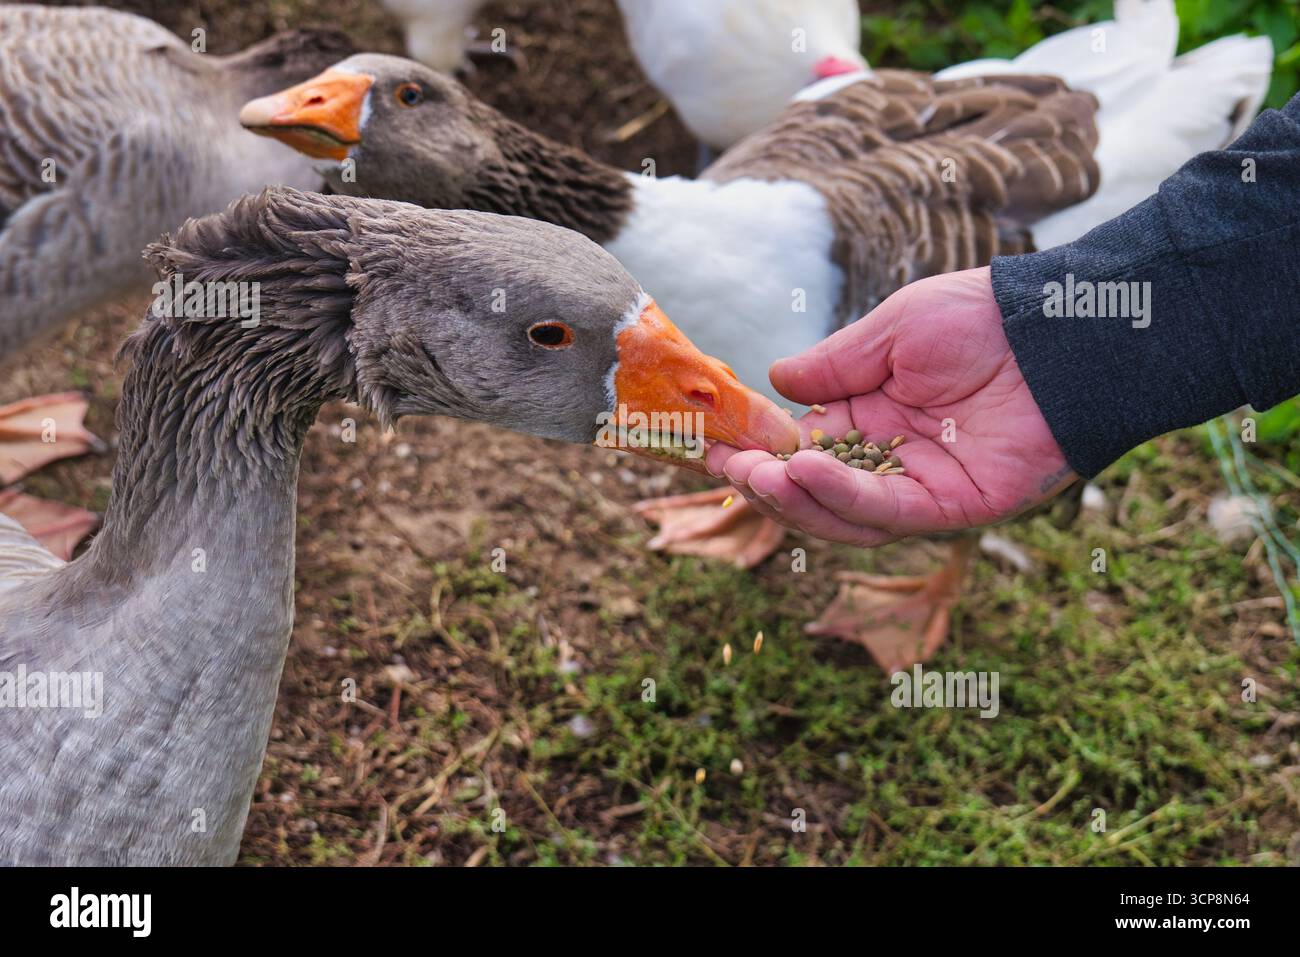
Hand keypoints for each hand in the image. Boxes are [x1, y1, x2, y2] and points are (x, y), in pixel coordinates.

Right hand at [707, 267, 1076, 546]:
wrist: (1058, 330)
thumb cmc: (981, 318)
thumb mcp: (893, 331)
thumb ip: (835, 365)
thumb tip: (776, 379)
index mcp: (873, 416)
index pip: (803, 448)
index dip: (759, 452)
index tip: (715, 446)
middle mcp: (892, 458)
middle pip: (815, 491)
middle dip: (766, 483)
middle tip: (725, 468)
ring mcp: (923, 487)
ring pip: (843, 514)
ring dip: (794, 497)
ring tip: (755, 474)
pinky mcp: (956, 508)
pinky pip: (888, 512)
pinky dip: (842, 496)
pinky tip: (804, 471)